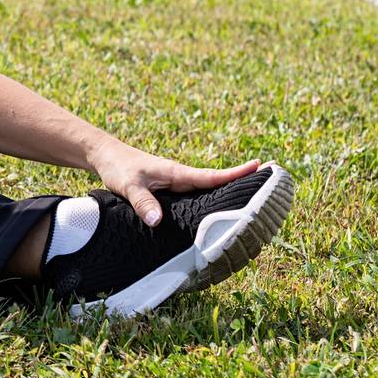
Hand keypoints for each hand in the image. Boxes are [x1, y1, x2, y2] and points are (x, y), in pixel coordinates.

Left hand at [90, 144, 266, 226]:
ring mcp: (177, 183)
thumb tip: (157, 220)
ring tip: (254, 198)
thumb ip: (143, 202)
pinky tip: (218, 210)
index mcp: (177, 173)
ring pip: (208, 189)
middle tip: (272, 182)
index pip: (212, 176)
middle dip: (243, 182)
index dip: (236, 174)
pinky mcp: (170, 189)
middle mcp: (181, 177)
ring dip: (228, 191)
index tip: (260, 167)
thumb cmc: (118, 167)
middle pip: (217, 182)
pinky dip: (210, 198)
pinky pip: (195, 195)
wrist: (105, 156)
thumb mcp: (128, 185)